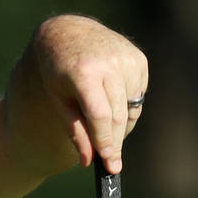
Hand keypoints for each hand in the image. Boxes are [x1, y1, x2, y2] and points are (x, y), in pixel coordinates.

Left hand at [29, 15, 148, 174]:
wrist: (68, 33)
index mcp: (84, 72)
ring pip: (130, 108)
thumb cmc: (58, 72)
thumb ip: (74, 131)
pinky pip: (137, 95)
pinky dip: (127, 106)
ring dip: (120, 125)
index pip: (100, 115)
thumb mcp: (58, 101)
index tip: (110, 163)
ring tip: (102, 125)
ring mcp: (126, 59)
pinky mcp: (138, 59)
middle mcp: (108, 62)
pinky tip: (111, 100)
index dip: (105, 141)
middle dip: (114, 142)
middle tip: (112, 163)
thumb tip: (89, 161)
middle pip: (117, 115)